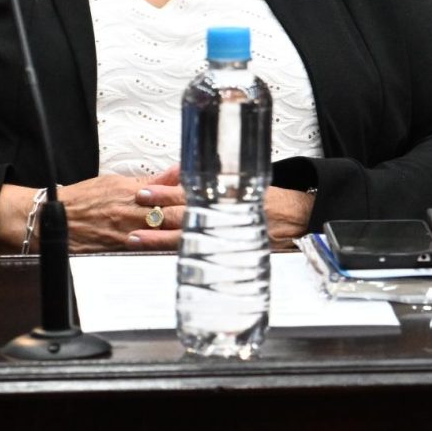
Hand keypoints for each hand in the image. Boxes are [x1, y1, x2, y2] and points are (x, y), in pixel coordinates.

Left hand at [133, 167, 312, 244]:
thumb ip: (220, 182)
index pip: (189, 191)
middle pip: (182, 214)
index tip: (143, 190)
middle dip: (154, 214)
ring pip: (184, 238)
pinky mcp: (227, 253)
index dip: (164, 191)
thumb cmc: (275, 202)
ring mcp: (224, 236)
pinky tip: (159, 257)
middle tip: (131, 211)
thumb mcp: (250, 183)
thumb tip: (188, 173)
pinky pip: (197, 254)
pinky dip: (177, 255)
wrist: (299, 220)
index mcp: (226, 194)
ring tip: (133, 239)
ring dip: (156, 239)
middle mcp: (224, 214)